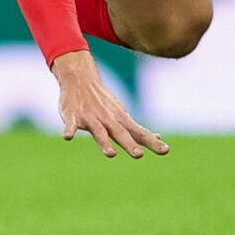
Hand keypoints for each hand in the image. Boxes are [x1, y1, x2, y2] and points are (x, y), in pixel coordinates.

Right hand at [52, 51, 169, 158]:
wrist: (79, 79)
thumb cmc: (103, 102)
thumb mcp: (122, 114)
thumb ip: (137, 130)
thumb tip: (158, 138)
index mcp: (120, 121)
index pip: (139, 133)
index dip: (152, 142)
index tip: (166, 150)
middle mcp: (108, 120)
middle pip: (120, 134)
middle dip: (129, 144)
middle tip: (138, 155)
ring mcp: (91, 118)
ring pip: (98, 132)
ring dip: (104, 143)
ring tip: (110, 154)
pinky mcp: (73, 117)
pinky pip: (71, 125)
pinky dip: (70, 130)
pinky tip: (68, 137)